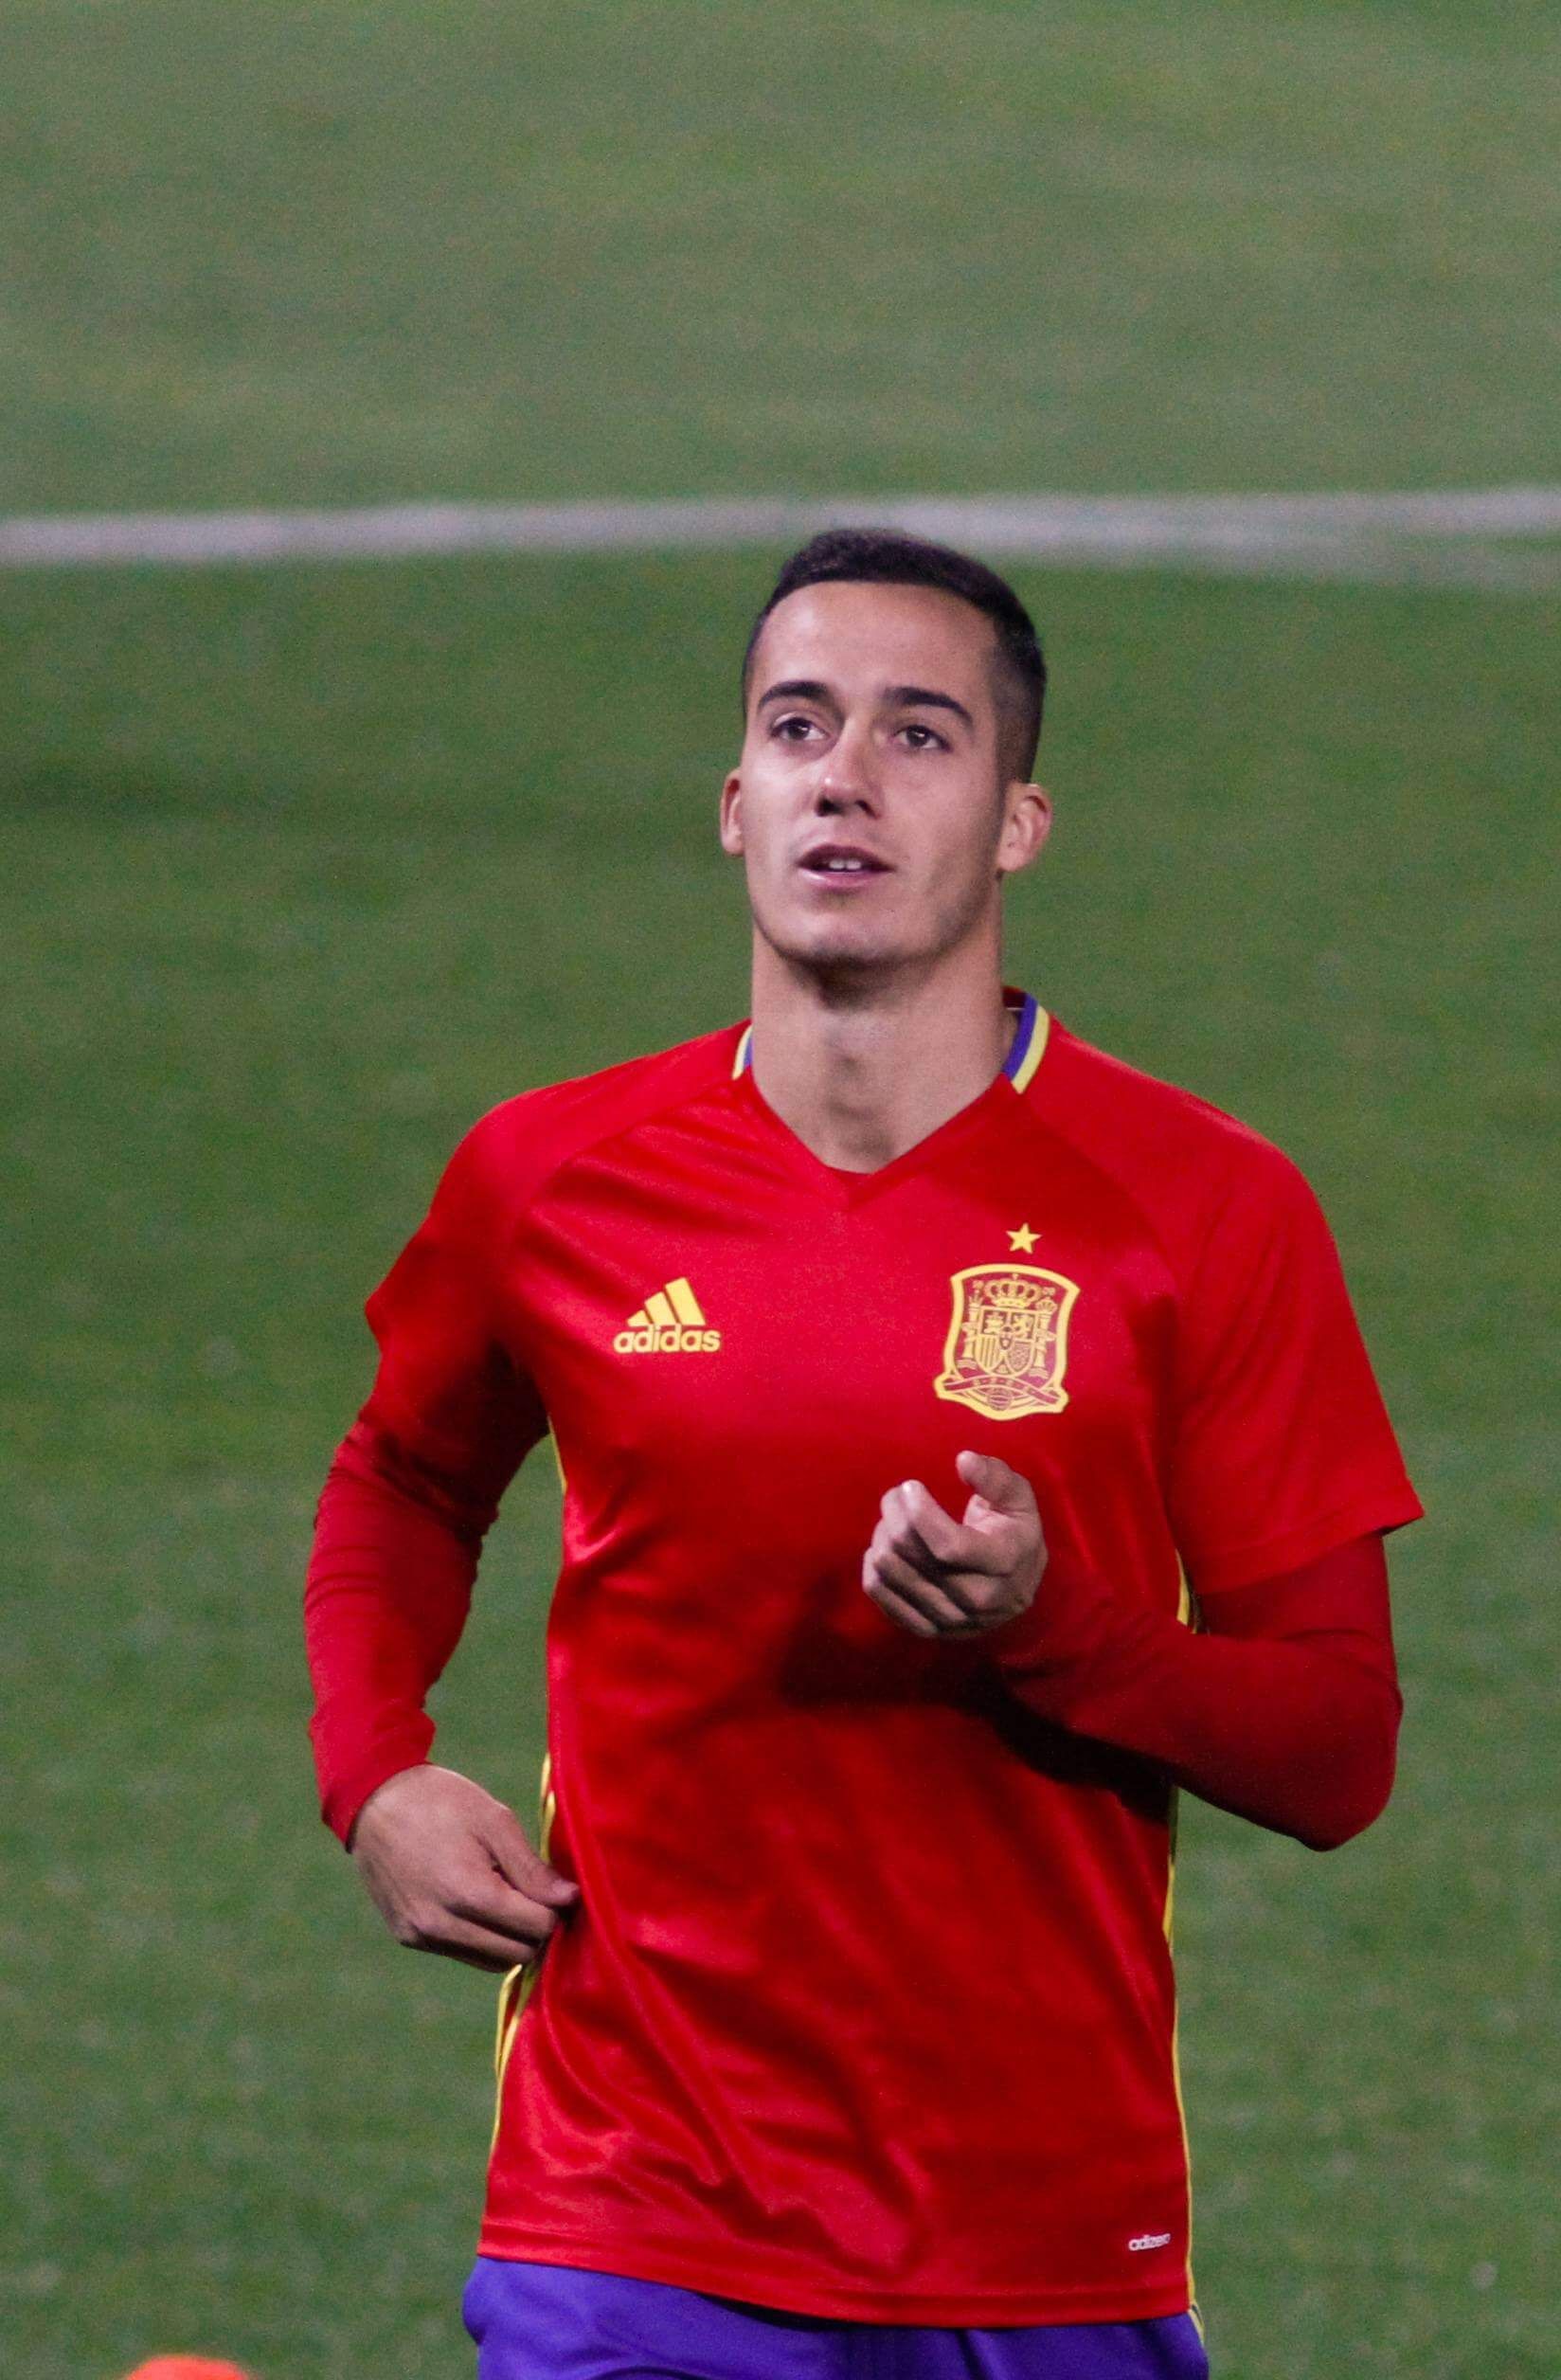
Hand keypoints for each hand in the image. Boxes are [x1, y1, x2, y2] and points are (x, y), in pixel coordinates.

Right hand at [348, 1763, 578, 1973]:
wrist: (374, 1801)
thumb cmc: (440, 1801)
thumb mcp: (493, 1821)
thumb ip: (532, 1868)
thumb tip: (571, 1899)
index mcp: (468, 1893)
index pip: (536, 1928)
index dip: (556, 1910)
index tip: (558, 1888)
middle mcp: (442, 1925)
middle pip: (517, 1953)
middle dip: (536, 1928)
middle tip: (536, 1893)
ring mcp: (422, 1935)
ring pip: (492, 1962)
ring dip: (510, 1939)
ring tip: (508, 1897)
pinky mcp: (409, 1938)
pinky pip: (462, 1953)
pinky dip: (481, 1938)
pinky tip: (479, 1903)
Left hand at [863, 1451, 1045, 1637]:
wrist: (1017, 1587)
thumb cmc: (1014, 1532)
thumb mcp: (1018, 1499)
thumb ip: (995, 1477)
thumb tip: (964, 1460)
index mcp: (1004, 1564)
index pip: (949, 1546)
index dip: (920, 1514)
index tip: (909, 1487)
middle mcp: (979, 1600)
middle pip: (916, 1557)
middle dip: (895, 1516)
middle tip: (896, 1495)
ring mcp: (952, 1620)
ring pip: (893, 1574)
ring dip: (883, 1537)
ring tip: (891, 1519)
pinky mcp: (929, 1629)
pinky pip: (882, 1598)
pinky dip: (873, 1568)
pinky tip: (884, 1547)